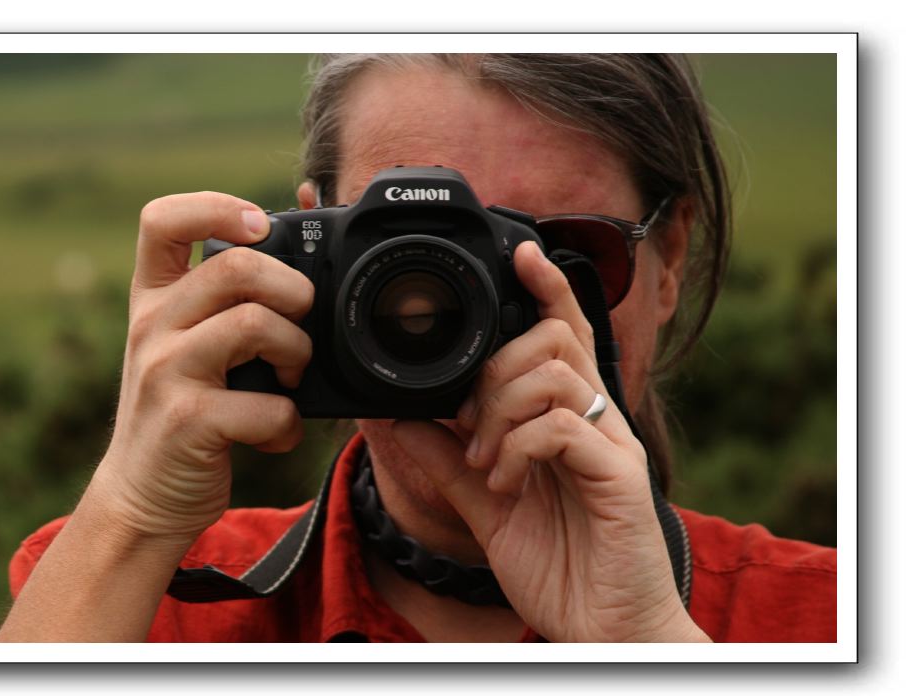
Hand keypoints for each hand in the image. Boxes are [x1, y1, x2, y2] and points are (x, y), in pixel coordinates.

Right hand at [92, 192, 313, 546]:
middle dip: (293, 290)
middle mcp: (152, 326)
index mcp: (154, 299)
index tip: (259, 226)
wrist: (141, 498)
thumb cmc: (184, 412)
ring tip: (292, 377)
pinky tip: (275, 434)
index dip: (216, 207)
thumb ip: (227, 305)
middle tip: (300, 321)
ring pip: (257, 324)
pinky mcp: (187, 421)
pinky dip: (288, 424)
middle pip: (237, 267)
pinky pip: (267, 404)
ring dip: (298, 352)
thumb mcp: (188, 347)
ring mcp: (166, 371)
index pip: (162, 220)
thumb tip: (297, 249)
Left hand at [392, 241, 706, 641]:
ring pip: (555, 374)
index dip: (546, 287)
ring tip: (483, 459)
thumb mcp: (483, 501)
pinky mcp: (620, 477)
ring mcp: (613, 446)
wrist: (602, 627)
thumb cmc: (556, 561)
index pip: (564, 332)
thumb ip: (444, 456)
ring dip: (500, 410)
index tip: (520, 250)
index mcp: (569, 419)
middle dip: (496, 368)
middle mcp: (599, 421)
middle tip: (467, 423)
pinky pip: (562, 427)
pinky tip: (501, 481)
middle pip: (554, 339)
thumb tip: (394, 415)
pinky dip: (517, 447)